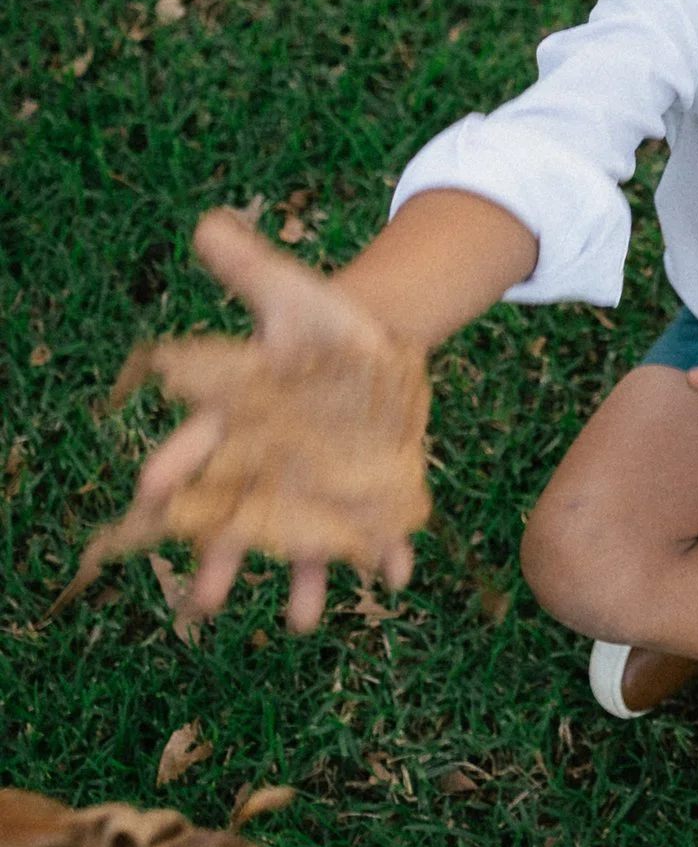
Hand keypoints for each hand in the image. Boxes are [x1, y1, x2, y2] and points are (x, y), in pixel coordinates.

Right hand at [70, 209, 429, 634]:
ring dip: (302, 582)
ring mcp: (317, 489)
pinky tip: (396, 577)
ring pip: (300, 543)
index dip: (173, 472)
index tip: (151, 498)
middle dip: (216, 560)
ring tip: (302, 622)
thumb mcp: (290, 292)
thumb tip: (208, 224)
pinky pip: (374, 533)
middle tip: (199, 604)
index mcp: (239, 421)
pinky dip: (386, 556)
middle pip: (232, 521)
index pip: (194, 450)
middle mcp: (269, 468)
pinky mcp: (367, 495)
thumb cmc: (318, 324)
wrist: (374, 348)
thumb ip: (248, 267)